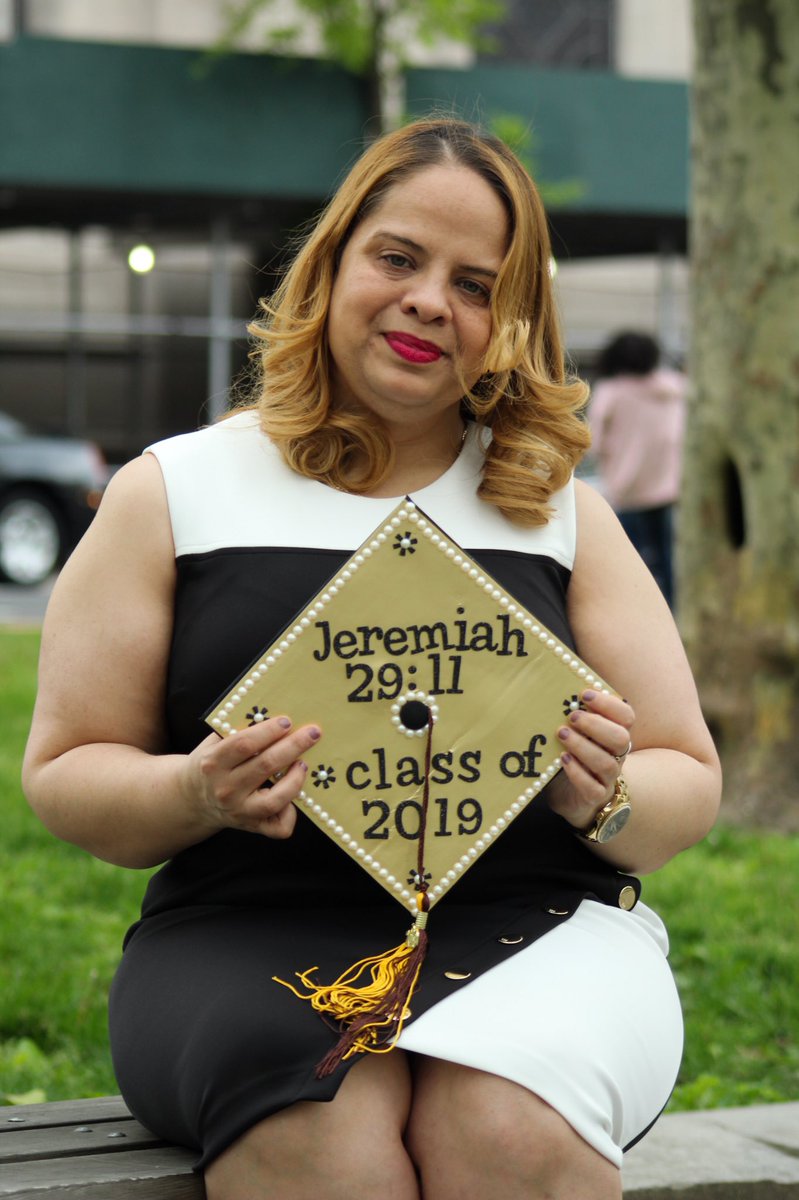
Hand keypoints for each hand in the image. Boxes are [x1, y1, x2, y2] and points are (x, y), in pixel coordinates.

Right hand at [183, 716, 321, 839]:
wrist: (193, 799)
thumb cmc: (211, 764)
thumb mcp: (214, 744)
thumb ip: (237, 731)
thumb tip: (274, 719)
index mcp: (213, 763)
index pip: (244, 744)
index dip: (269, 731)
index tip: (287, 721)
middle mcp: (226, 789)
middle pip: (266, 765)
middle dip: (294, 746)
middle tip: (313, 733)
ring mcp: (240, 811)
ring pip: (276, 799)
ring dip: (296, 779)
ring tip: (303, 764)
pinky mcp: (252, 826)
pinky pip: (278, 826)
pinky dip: (291, 813)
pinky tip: (292, 796)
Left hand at [547, 689, 633, 832]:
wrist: (569, 795)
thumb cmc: (571, 755)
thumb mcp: (573, 732)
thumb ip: (570, 713)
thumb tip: (550, 685)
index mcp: (613, 734)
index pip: (626, 715)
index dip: (608, 703)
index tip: (584, 695)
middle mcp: (616, 755)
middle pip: (621, 738)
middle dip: (596, 725)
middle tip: (572, 717)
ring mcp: (607, 778)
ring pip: (607, 763)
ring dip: (583, 746)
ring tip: (562, 734)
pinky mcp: (595, 796)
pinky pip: (593, 788)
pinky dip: (578, 773)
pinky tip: (563, 759)